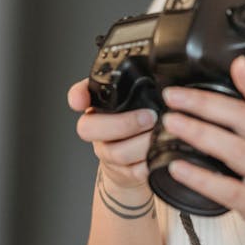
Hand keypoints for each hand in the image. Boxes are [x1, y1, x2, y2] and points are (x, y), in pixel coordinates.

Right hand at [67, 79, 157, 194]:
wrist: (134, 165)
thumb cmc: (138, 126)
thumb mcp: (137, 101)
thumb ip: (143, 86)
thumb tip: (167, 72)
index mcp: (99, 107)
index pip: (79, 96)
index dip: (77, 97)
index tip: (81, 100)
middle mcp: (98, 130)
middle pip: (90, 128)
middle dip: (123, 123)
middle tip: (150, 117)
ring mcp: (107, 152)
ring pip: (116, 152)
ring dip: (142, 144)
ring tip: (161, 135)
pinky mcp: (122, 173)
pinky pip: (132, 172)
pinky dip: (148, 164)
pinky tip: (161, 156)